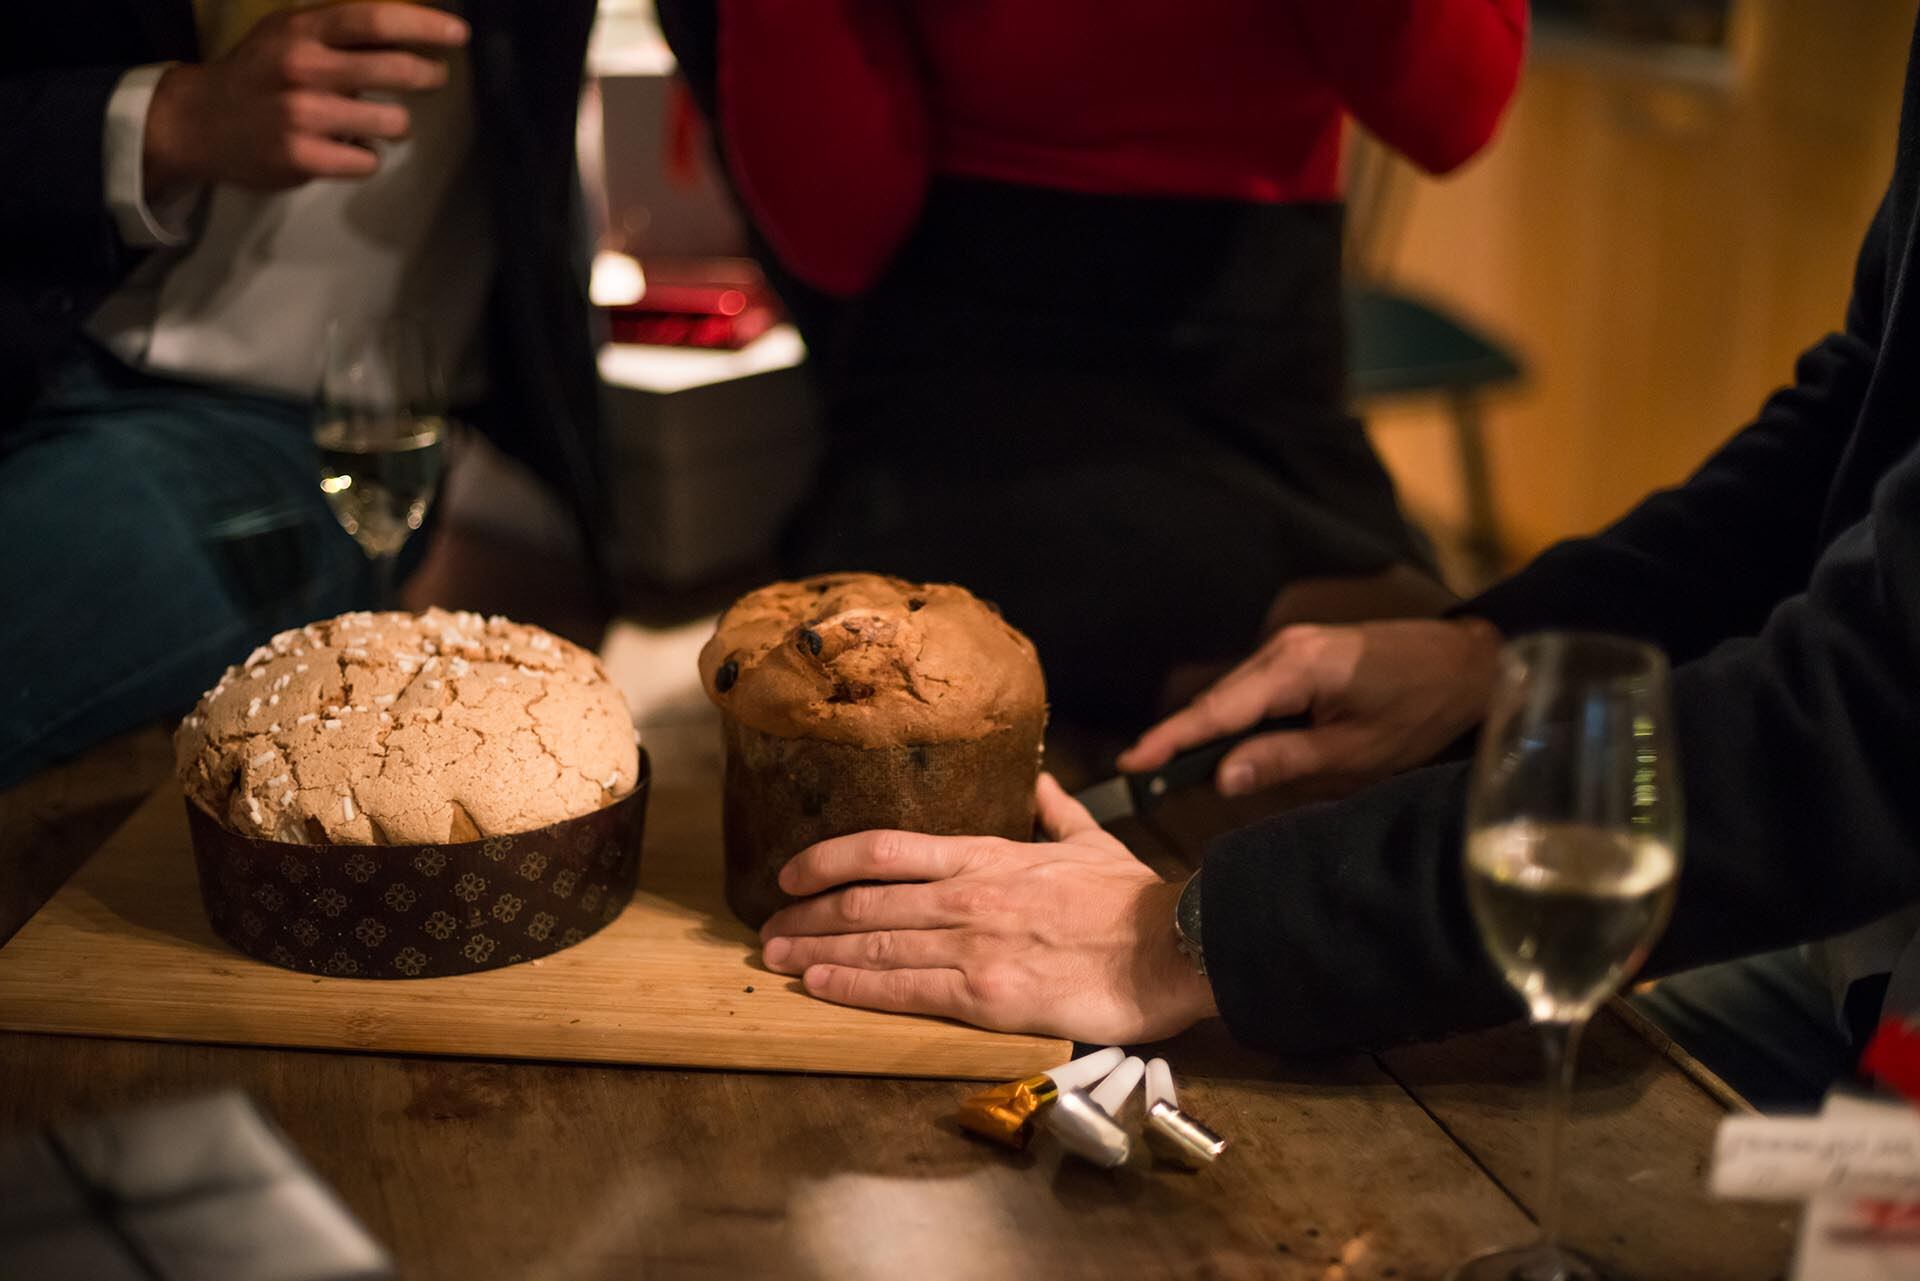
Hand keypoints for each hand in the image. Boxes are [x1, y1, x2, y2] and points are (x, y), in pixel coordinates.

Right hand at [144, 2, 469, 193]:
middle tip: (434, 77)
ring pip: (391, 122)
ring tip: (382, 122)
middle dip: (426, 74)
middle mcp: (302, 68)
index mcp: (303, 31)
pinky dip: (367, 158)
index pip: (374, 19)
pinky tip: (347, 150)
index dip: (423, 25)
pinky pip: (368, 162)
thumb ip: (340, 32)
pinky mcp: (302, 158)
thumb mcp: (289, 34)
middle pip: (393, 69)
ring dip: (396, 124)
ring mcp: (302, 115)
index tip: (458, 34)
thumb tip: (408, 29)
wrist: (198, 121)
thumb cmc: (259, 74)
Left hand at [759, 774, 1218, 1043]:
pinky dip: (852, 988)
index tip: (792, 870)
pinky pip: (902, 990)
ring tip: (774, 957)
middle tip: (767, 925)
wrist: (1171, 946)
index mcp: (988, 856)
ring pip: (872, 944)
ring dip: (815, 951)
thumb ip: (1056, 811)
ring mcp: (971, 945)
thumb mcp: (1093, 841)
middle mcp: (967, 895)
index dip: (828, 858)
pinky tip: (819, 987)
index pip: (886, 848)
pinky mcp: (984, 996)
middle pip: (864, 900)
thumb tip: (1041, 779)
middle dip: (807, 913)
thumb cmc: (1135, 901)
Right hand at [1119, 617, 1503, 797]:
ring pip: (1233, 694)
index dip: (1171, 739)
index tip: (1132, 763)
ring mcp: (1292, 646)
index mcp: (1296, 668)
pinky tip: (1222, 746)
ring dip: (1205, 729)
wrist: (1469, 661)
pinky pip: (1254, 689)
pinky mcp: (1301, 653)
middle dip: (1178, 738)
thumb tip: (1221, 777)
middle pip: (1217, 700)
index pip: (1218, 710)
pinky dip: (1233, 717)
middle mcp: (1284, 648)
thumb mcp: (1357, 751)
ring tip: (1167, 768)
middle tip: (1139, 777)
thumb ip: (1285, 760)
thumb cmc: (1421, 709)